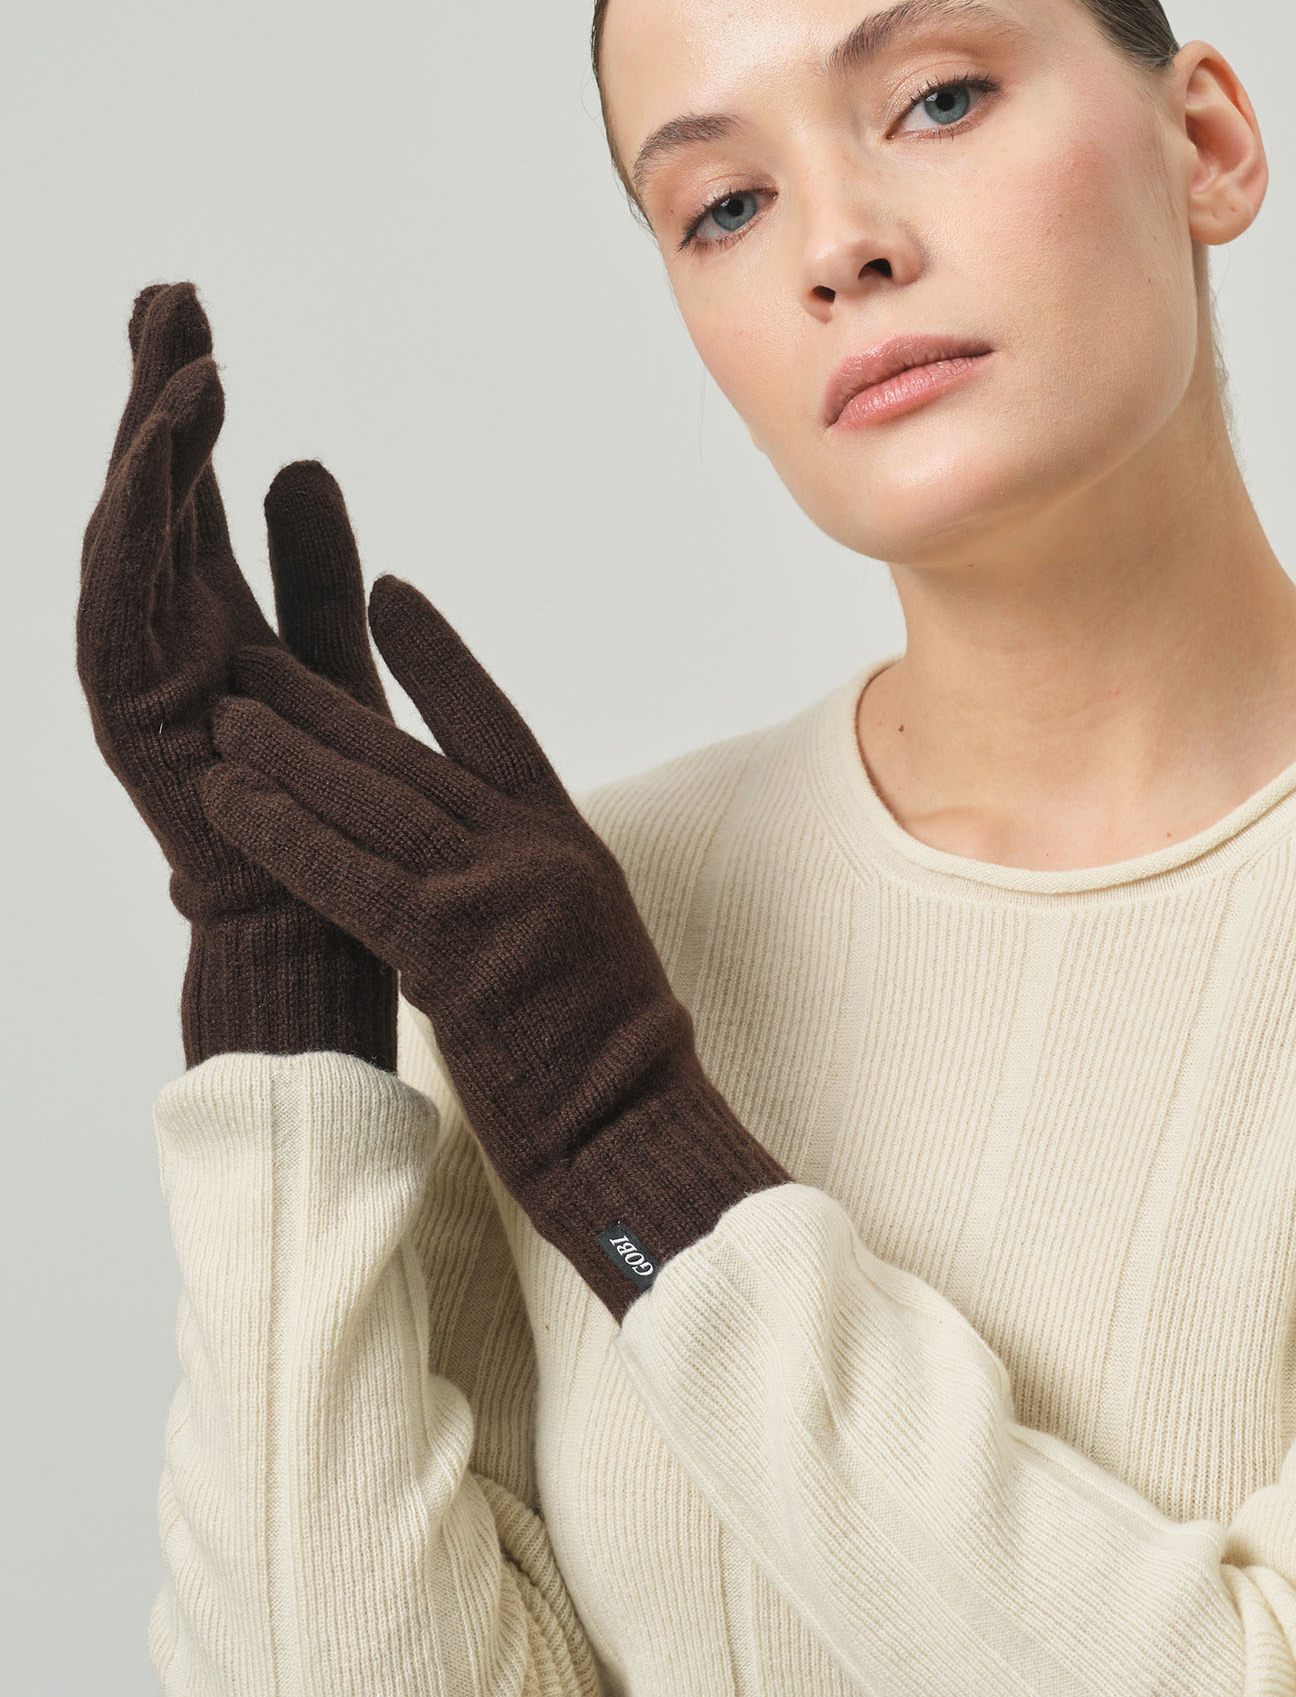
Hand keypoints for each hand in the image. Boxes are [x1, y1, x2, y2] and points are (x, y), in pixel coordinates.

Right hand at [76, 280, 398, 1067]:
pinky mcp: (126, 705)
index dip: (180, 393)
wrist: (310, 906)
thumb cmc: (325, 789)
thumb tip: (302, 460)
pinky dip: (142, 527)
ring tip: (187, 363)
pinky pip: (122, 599)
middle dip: (152, 389)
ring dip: (150, 445)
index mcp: (199, 600)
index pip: (181, 476)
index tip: (189, 305)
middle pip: (144, 485)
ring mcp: (131, 661)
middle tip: (169, 294)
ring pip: (126, 530)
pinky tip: (164, 459)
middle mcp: (154, 621)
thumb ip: (313, 564)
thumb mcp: (331, 648)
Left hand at [199, 575, 789, 1318]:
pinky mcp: (454, 953)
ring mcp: (498, 896)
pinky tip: (233, 803)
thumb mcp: (586, 940)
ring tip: (226, 717)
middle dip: (323, 706)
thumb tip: (461, 857)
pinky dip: (285, 836)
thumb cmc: (609, 1062)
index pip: (494, 722)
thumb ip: (525, 883)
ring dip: (286, 758)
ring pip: (372, 806)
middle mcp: (534, 851)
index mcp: (569, 841)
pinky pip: (349, 879)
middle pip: (409, 758)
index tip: (388, 595)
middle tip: (256, 662)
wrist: (637, 1131)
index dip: (438, 657)